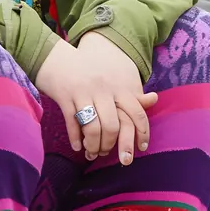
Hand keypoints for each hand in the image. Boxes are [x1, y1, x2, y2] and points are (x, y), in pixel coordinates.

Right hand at [35, 32, 157, 164]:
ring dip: (93, 145)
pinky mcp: (64, 97)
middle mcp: (102, 89)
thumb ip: (132, 92)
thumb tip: (154, 99)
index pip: (136, 112)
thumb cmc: (86, 69)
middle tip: (108, 153)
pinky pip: (72, 123)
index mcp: (117, 85)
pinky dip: (76, 139)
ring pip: (92, 128)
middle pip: (112, 126)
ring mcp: (82, 93)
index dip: (141, 133)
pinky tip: (78, 146)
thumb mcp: (111, 77)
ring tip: (92, 152)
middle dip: (111, 145)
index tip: (141, 148)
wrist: (55, 56)